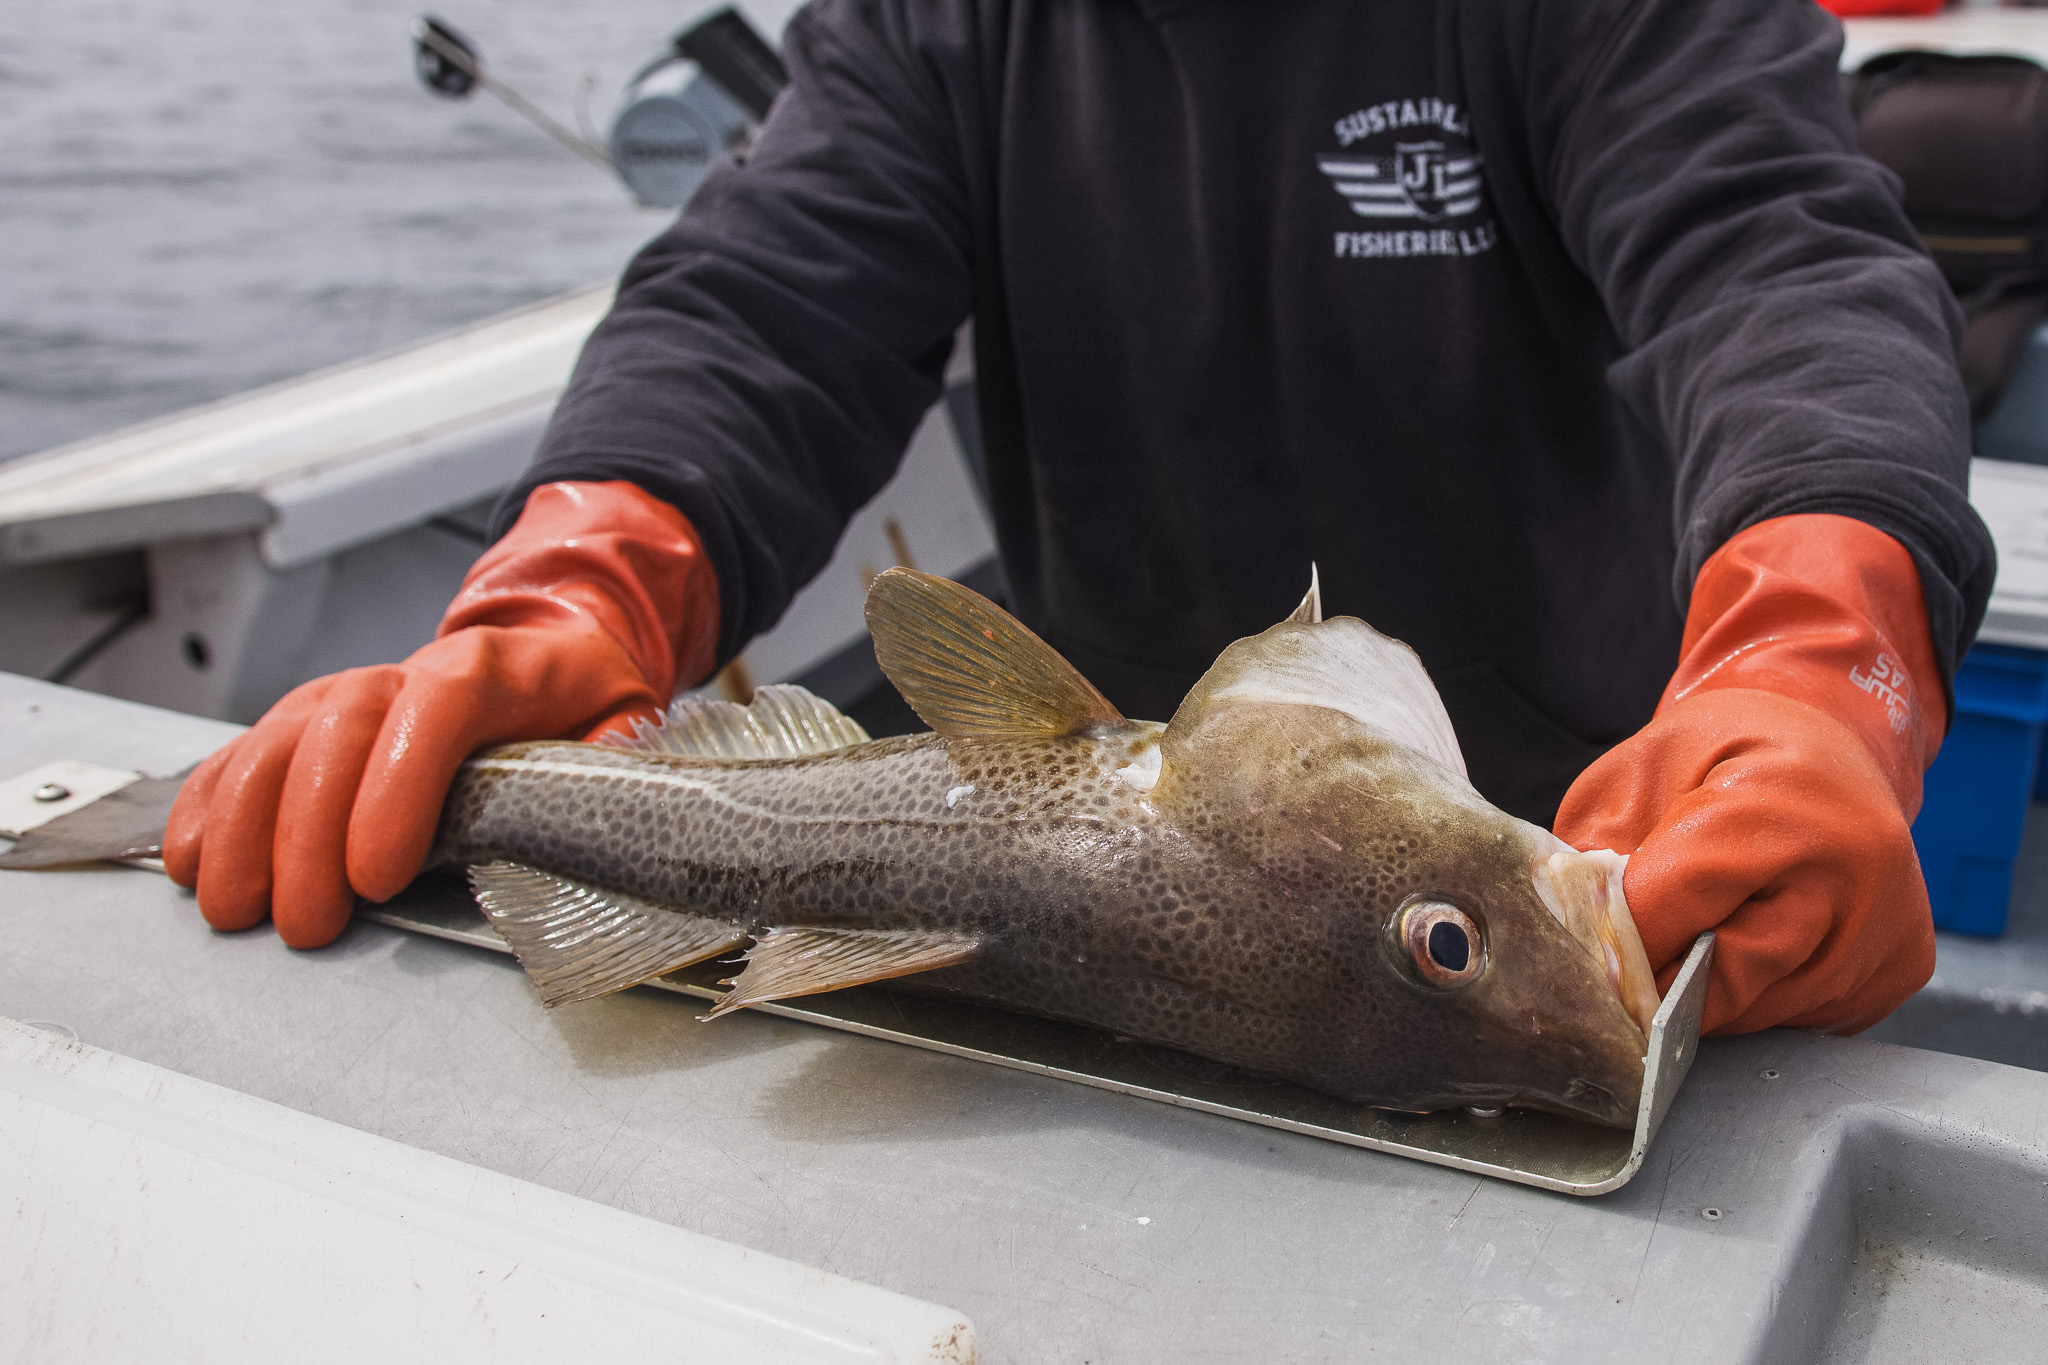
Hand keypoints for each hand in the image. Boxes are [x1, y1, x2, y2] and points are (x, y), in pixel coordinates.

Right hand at [164, 481, 718, 947]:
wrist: (552, 644)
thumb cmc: (585, 697)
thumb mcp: (626, 724)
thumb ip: (614, 767)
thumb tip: (603, 821)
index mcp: (493, 669)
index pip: (435, 711)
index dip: (396, 789)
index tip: (377, 874)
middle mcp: (408, 672)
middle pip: (339, 730)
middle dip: (307, 834)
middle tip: (304, 924)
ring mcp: (350, 692)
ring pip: (278, 737)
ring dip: (243, 827)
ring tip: (234, 908)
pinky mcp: (311, 719)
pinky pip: (244, 749)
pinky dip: (210, 803)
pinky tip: (191, 859)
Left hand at [1555, 514, 1944, 1033]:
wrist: (1823, 741)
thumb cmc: (1719, 756)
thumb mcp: (1634, 778)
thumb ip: (1598, 859)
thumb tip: (1578, 942)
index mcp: (1775, 810)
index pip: (1675, 912)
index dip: (1619, 943)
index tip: (1588, 954)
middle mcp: (1852, 874)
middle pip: (1723, 983)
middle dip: (1662, 980)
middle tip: (1634, 958)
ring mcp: (1885, 928)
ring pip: (1760, 1013)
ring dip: (1709, 997)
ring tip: (1697, 936)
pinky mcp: (1901, 967)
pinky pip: (1804, 1018)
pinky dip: (1761, 996)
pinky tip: (1754, 942)